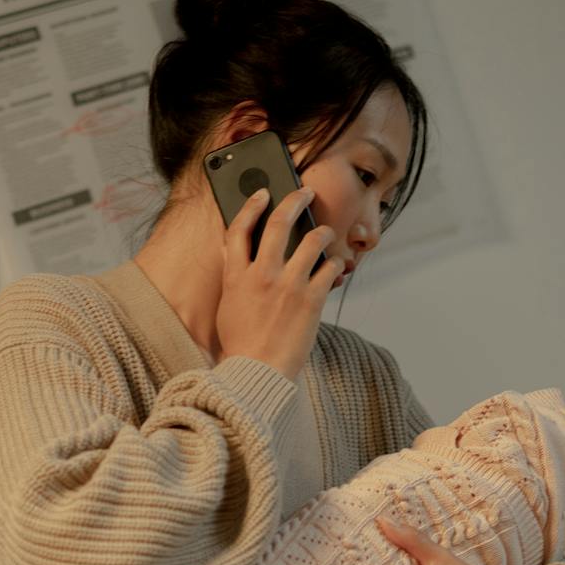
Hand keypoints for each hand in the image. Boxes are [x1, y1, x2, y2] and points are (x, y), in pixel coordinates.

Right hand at [214, 187, 341, 381]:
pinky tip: (336, 265)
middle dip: (294, 201)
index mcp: (236, 276)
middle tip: (305, 192)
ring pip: (312, 241)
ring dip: (323, 232)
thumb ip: (233, 277)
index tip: (263, 194)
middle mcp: (262, 275)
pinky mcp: (312, 300)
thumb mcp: (228, 306)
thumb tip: (233, 251)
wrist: (257, 372)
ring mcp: (289, 286)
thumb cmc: (241, 344)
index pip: (239, 229)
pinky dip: (335, 264)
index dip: (252, 206)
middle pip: (278, 224)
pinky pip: (330, 269)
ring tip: (326, 233)